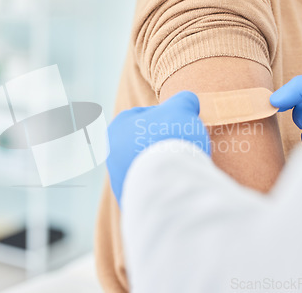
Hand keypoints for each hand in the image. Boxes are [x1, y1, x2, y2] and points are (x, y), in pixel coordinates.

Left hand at [106, 91, 209, 205]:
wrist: (167, 182)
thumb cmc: (170, 138)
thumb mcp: (182, 109)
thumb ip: (184, 100)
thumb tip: (188, 102)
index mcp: (117, 128)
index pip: (145, 114)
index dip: (167, 116)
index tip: (182, 124)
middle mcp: (112, 154)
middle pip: (144, 142)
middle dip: (163, 143)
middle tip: (184, 146)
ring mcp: (120, 180)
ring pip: (148, 167)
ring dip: (164, 165)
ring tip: (183, 166)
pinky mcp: (132, 202)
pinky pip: (152, 189)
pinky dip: (164, 186)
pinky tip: (178, 184)